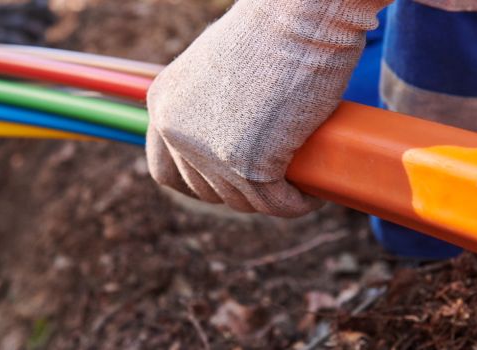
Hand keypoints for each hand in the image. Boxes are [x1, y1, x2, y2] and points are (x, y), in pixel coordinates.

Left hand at [147, 0, 389, 216]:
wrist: (300, 15)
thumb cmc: (271, 29)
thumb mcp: (218, 65)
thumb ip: (208, 99)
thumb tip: (227, 128)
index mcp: (163, 104)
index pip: (165, 170)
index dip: (198, 183)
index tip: (229, 180)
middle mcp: (175, 130)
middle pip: (205, 191)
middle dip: (240, 192)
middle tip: (275, 177)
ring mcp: (207, 151)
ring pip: (242, 201)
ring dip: (273, 198)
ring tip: (299, 182)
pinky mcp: (247, 166)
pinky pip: (276, 204)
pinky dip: (298, 203)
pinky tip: (314, 193)